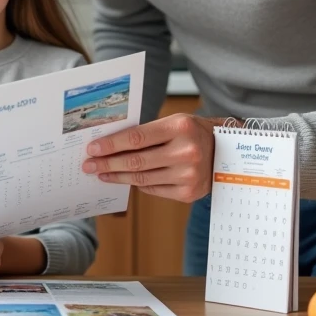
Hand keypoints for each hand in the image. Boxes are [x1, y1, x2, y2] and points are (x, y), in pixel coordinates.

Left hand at [83, 113, 221, 202]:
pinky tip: (124, 179)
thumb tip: (110, 146)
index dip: (111, 145)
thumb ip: (146, 133)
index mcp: (180, 128)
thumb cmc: (192, 132)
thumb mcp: (173, 122)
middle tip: (88, 165)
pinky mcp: (189, 193)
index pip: (136, 138)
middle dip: (108, 164)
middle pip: (136, 161)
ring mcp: (189, 175)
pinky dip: (137, 184)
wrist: (227, 152)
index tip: (92, 148)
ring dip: (117, 176)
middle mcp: (187, 152)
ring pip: (142, 178)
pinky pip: (153, 189)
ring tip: (101, 173)